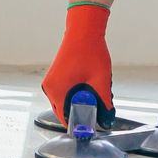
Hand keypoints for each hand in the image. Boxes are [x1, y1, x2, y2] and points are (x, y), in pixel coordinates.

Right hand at [41, 4, 113, 123]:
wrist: (83, 30)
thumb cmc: (90, 51)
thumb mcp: (101, 80)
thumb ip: (103, 101)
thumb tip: (107, 118)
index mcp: (57, 90)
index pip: (65, 119)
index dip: (80, 124)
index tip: (94, 127)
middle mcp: (50, 88)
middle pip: (64, 112)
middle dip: (81, 114)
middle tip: (99, 111)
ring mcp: (51, 82)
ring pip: (64, 103)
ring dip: (78, 104)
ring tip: (95, 96)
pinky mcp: (55, 78)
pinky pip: (63, 94)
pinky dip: (75, 96)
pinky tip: (88, 89)